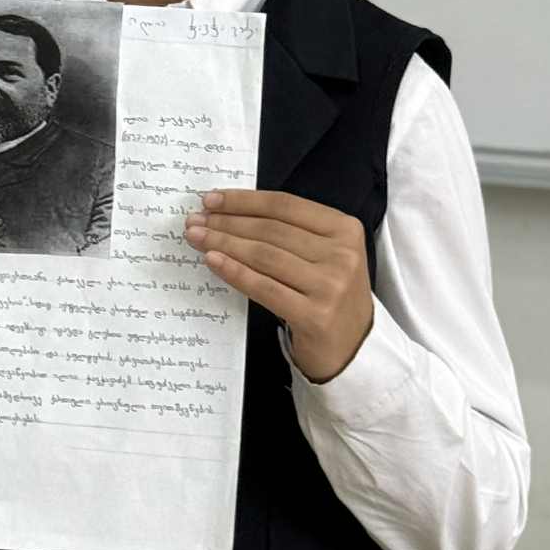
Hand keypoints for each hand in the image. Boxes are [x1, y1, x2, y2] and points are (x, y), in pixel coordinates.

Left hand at [183, 189, 373, 383]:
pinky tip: (213, 261)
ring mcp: (331, 286)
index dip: (244, 201)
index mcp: (345, 229)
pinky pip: (264, 287)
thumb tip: (231, 213)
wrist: (354, 349)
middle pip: (271, 230)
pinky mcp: (315, 316)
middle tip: (195, 221)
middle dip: (227, 222)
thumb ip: (291, 233)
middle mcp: (342, 254)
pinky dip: (235, 272)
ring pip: (264, 255)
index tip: (211, 200)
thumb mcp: (324, 256)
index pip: (285, 206)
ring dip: (224, 243)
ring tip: (197, 238)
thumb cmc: (329, 296)